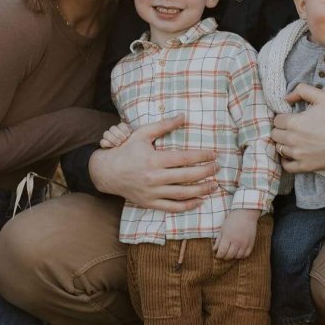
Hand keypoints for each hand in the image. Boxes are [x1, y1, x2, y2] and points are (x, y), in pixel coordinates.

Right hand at [89, 114, 218, 211]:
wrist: (107, 172)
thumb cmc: (127, 150)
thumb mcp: (143, 133)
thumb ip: (164, 125)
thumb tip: (183, 116)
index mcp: (153, 159)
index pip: (184, 158)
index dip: (201, 156)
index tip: (213, 154)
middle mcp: (154, 177)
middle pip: (186, 176)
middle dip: (205, 172)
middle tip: (217, 168)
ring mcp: (152, 192)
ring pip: (182, 194)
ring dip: (201, 190)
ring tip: (214, 185)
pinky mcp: (150, 203)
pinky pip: (172, 207)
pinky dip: (187, 206)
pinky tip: (200, 201)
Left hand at [213, 209, 259, 259]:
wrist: (246, 214)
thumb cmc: (232, 220)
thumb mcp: (223, 228)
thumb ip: (218, 240)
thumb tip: (215, 249)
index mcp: (228, 236)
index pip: (222, 251)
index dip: (218, 255)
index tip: (217, 255)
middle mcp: (237, 241)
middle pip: (229, 255)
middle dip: (224, 257)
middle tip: (223, 255)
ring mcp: (245, 243)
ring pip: (238, 256)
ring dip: (233, 256)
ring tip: (230, 253)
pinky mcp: (251, 243)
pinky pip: (246, 254)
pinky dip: (241, 256)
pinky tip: (238, 252)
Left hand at [271, 84, 324, 173]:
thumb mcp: (323, 96)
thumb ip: (302, 90)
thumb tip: (286, 98)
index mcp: (294, 122)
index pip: (276, 120)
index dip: (283, 117)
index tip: (291, 118)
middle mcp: (292, 139)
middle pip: (274, 134)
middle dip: (281, 130)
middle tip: (292, 128)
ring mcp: (298, 154)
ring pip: (279, 149)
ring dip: (284, 144)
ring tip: (294, 140)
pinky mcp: (305, 166)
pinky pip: (286, 166)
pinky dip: (286, 161)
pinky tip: (292, 154)